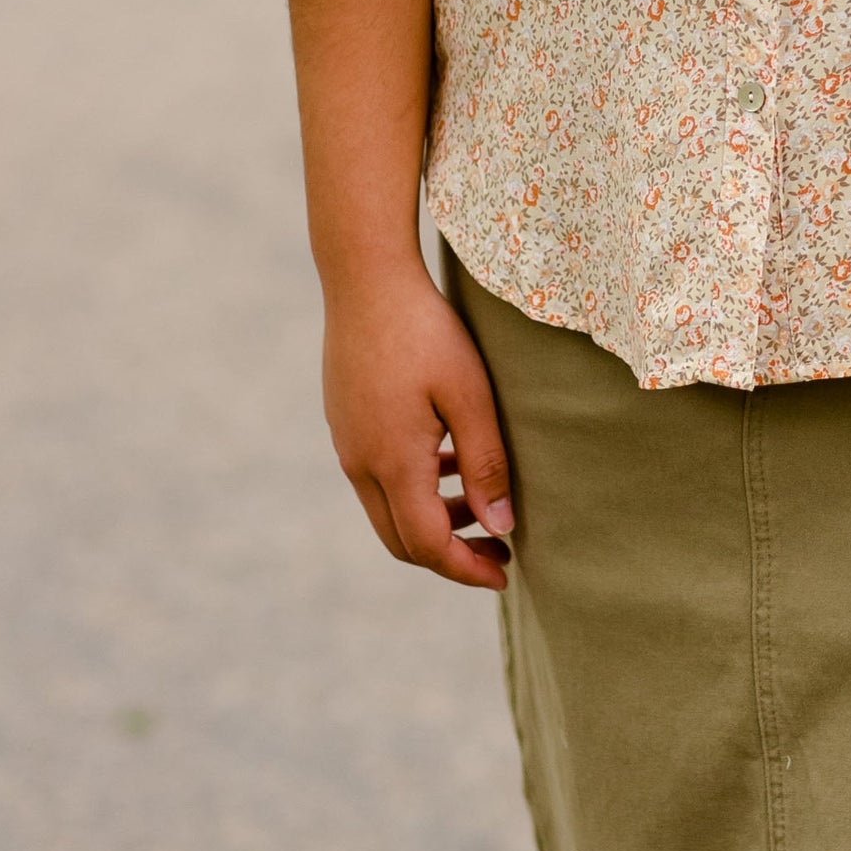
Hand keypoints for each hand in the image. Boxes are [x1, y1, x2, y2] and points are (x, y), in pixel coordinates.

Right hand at [321, 262, 513, 589]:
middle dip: (451, 555)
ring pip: (388, 509)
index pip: (428, 545)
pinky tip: (448, 459)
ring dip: (433, 519)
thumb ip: (485, 463)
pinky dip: (415, 487)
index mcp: (392, 463)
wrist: (365, 278)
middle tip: (498, 549)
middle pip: (402, 540)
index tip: (505, 571)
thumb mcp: (469, 393)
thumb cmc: (426, 329)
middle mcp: (361, 463)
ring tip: (481, 503)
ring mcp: (347, 444)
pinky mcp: (345, 422)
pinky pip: (378, 477)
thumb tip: (500, 525)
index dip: (467, 568)